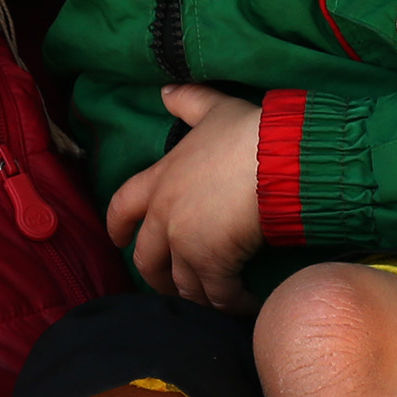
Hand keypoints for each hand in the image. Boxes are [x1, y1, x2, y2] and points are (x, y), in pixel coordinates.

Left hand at [105, 84, 264, 311]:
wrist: (279, 160)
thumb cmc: (248, 133)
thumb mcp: (214, 110)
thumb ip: (188, 101)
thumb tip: (166, 91)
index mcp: (161, 180)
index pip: (122, 206)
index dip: (117, 226)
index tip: (118, 240)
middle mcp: (165, 215)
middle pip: (147, 259)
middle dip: (157, 277)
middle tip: (172, 287)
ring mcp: (186, 243)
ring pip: (182, 284)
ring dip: (198, 296)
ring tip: (215, 301)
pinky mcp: (213, 264)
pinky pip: (218, 297)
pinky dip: (231, 304)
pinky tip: (247, 304)